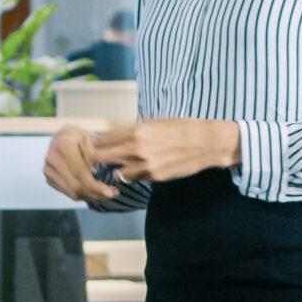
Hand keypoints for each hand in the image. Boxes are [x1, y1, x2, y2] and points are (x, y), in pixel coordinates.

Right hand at [42, 125, 118, 202]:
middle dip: (96, 193)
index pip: (80, 173)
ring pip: (73, 193)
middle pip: (76, 186)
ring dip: (91, 196)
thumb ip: (92, 155)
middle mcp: (52, 160)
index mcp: (63, 147)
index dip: (95, 186)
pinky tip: (94, 191)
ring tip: (105, 193)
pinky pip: (68, 193)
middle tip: (112, 194)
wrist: (60, 138)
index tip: (110, 192)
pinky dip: (83, 195)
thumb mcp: (89, 139)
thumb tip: (93, 173)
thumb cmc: (77, 138)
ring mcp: (48, 171)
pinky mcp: (49, 179)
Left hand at [90, 118, 239, 183]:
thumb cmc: (182, 128)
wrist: (206, 142)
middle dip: (100, 158)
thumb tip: (114, 134)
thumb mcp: (155, 122)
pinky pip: (136, 178)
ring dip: (119, 169)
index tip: (95, 145)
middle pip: (102, 157)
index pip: (103, 140)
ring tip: (127, 164)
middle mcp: (137, 148)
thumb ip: (134, 130)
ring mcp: (145, 165)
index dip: (96, 143)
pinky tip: (144, 168)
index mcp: (136, 131)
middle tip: (102, 158)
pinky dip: (136, 175)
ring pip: (118, 173)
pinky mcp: (155, 177)